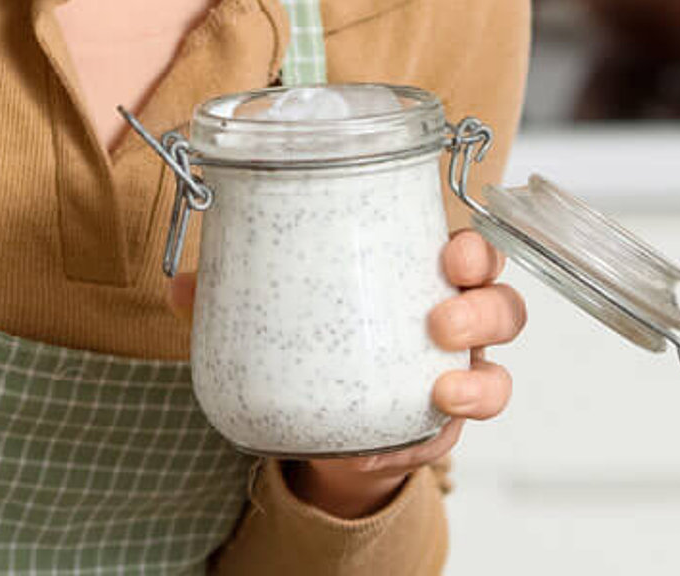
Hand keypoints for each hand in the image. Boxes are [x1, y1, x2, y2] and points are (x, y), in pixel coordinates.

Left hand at [166, 229, 525, 518]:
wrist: (321, 416)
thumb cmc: (312, 335)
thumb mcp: (273, 306)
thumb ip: (226, 294)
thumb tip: (180, 290)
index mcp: (416, 274)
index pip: (469, 250)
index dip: (474, 246)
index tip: (453, 249)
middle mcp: (450, 323)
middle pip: (500, 304)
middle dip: (483, 306)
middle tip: (440, 317)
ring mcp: (453, 376)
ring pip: (498, 370)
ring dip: (480, 376)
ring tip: (442, 383)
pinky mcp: (439, 428)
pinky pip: (458, 432)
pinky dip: (440, 432)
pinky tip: (407, 432)